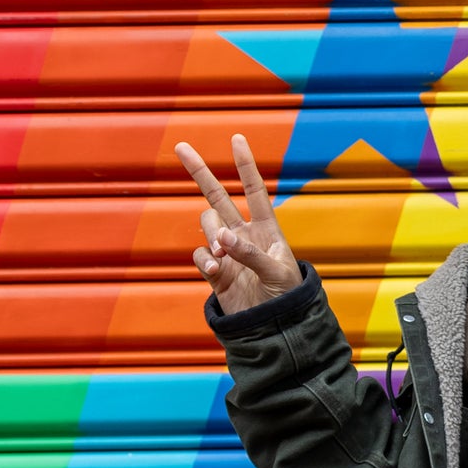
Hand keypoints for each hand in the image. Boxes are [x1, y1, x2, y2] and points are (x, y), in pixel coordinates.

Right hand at [177, 134, 303, 316]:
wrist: (274, 328)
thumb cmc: (286, 297)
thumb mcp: (276, 272)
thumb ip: (250, 253)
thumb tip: (222, 239)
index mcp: (266, 228)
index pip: (255, 190)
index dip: (246, 165)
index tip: (237, 138)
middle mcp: (243, 235)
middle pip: (217, 196)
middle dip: (200, 172)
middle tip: (181, 147)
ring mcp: (226, 252)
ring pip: (206, 225)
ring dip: (210, 233)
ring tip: (221, 253)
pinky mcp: (215, 272)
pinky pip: (200, 255)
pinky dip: (203, 259)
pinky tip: (215, 270)